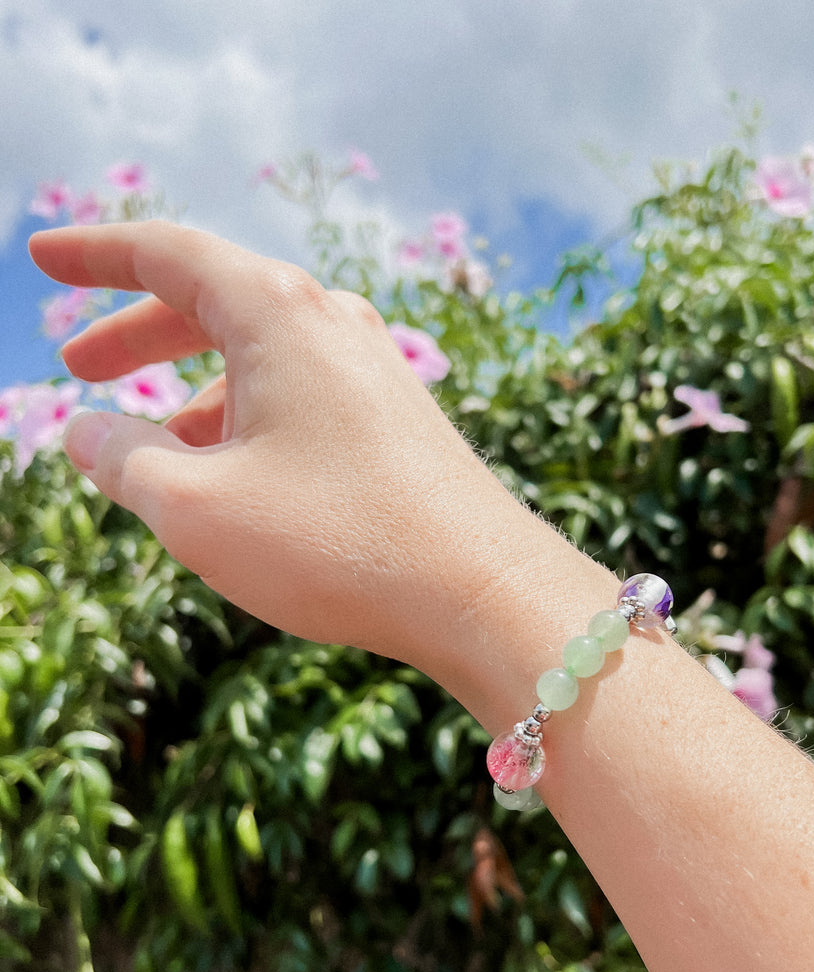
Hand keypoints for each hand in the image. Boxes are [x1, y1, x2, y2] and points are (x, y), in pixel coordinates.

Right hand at [29, 221, 529, 668]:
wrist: (481, 588)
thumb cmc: (338, 541)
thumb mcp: (194, 505)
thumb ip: (119, 459)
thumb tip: (82, 431)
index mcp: (278, 313)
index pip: (167, 253)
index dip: (94, 255)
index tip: (44, 259)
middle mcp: (333, 324)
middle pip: (214, 304)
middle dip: (139, 335)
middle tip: (80, 367)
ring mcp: (375, 370)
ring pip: (262, 361)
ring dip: (196, 392)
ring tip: (152, 451)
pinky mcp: (398, 418)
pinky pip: (304, 399)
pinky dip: (251, 422)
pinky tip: (236, 477)